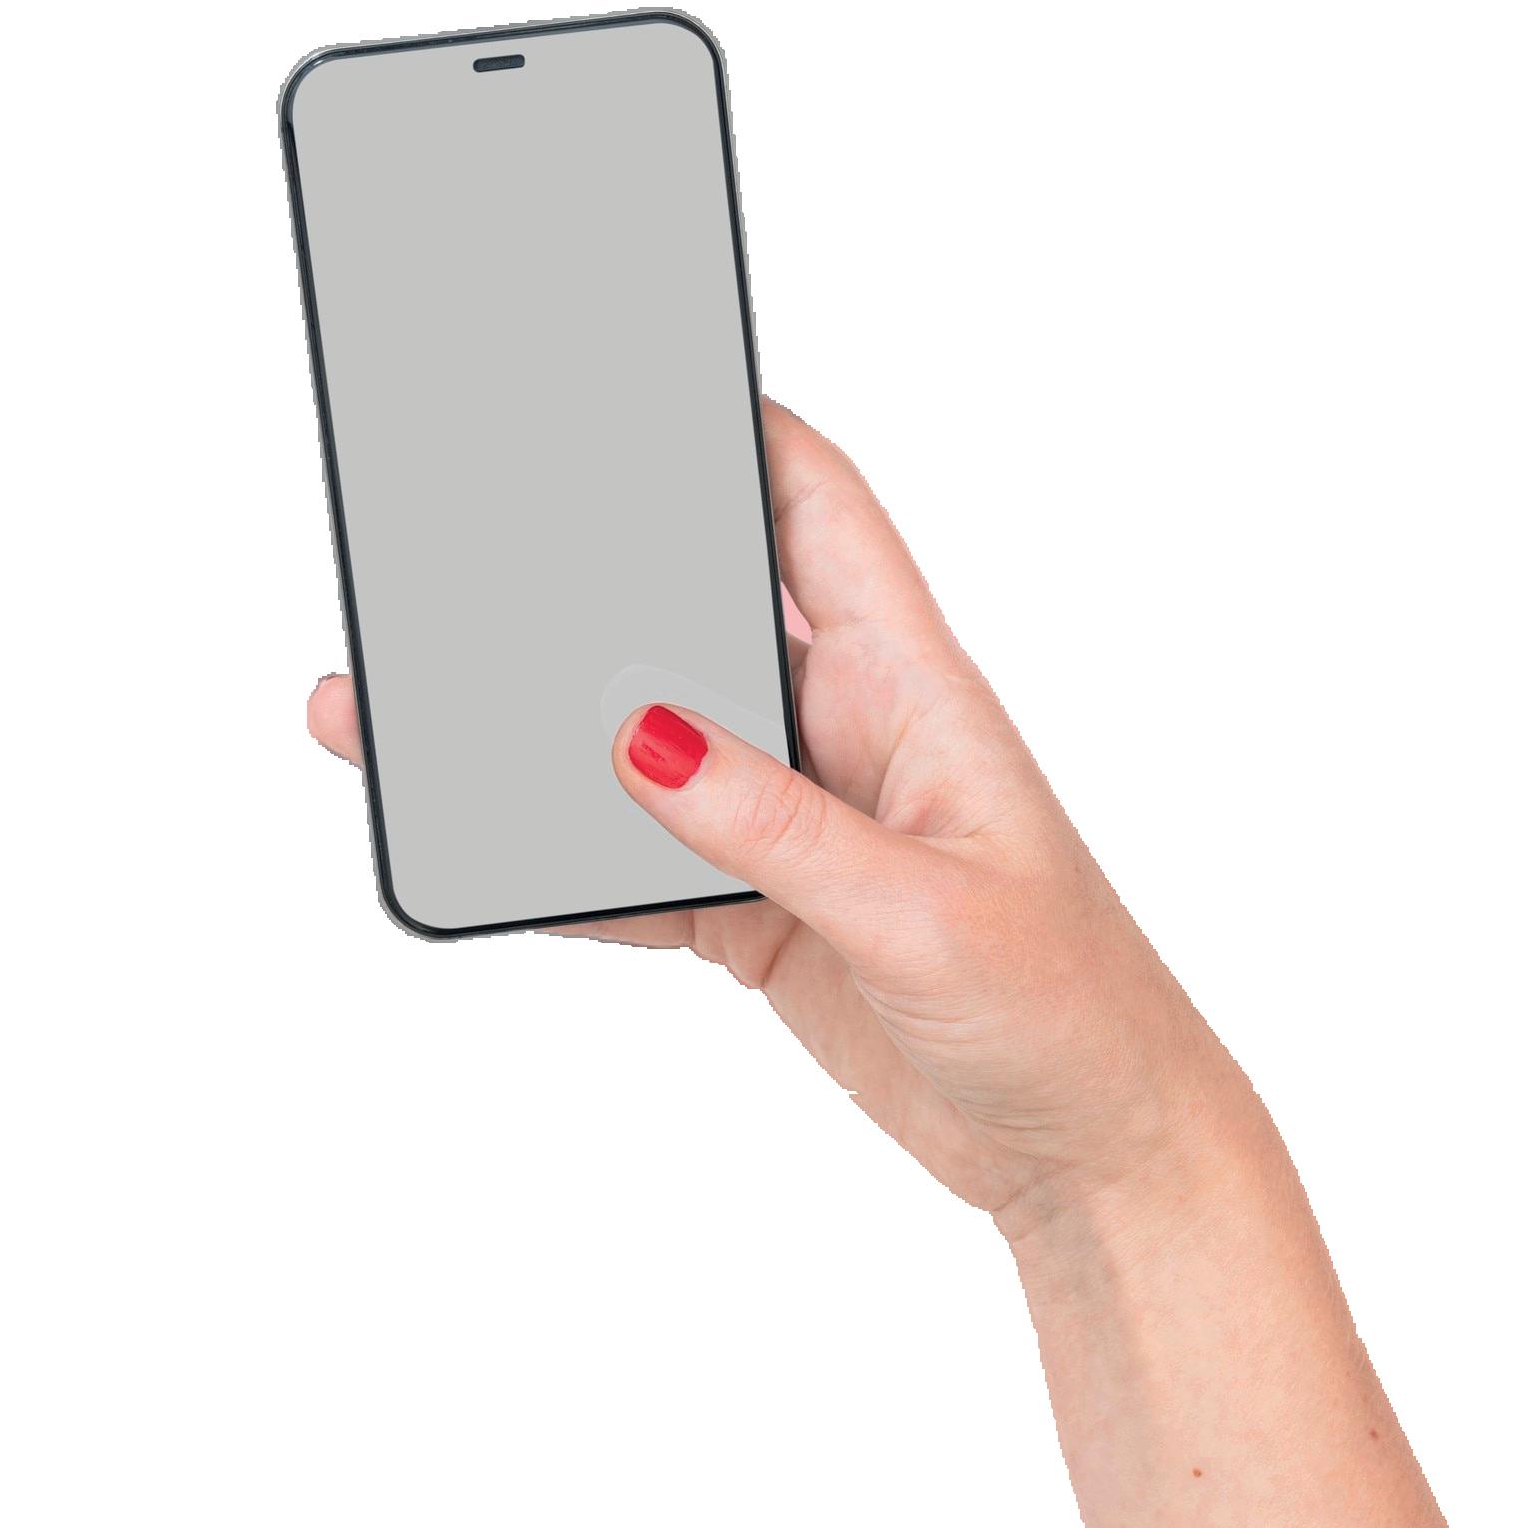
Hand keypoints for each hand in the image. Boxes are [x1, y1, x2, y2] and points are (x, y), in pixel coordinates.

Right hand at [308, 402, 1255, 1234]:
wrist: (1088, 1149)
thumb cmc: (1071, 1011)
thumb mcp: (922, 912)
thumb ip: (777, 828)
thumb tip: (640, 737)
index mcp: (913, 690)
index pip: (817, 511)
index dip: (737, 430)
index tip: (637, 377)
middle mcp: (847, 736)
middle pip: (702, 621)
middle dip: (602, 590)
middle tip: (481, 555)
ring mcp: (799, 826)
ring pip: (654, 751)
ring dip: (562, 739)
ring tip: (438, 714)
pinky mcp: (767, 914)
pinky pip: (646, 870)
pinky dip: (578, 866)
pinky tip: (505, 858)